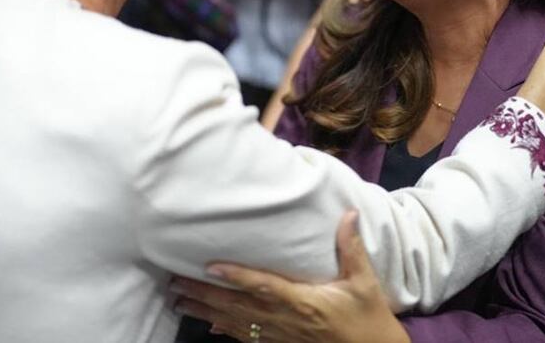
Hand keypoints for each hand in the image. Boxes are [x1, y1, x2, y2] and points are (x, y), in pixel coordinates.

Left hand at [170, 211, 409, 342]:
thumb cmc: (368, 319)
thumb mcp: (364, 283)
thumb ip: (351, 248)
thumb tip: (348, 214)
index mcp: (304, 303)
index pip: (263, 287)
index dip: (236, 277)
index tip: (210, 267)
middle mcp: (286, 321)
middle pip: (238, 307)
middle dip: (205, 295)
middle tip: (175, 284)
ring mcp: (281, 336)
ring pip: (236, 324)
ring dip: (206, 313)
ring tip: (179, 302)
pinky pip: (247, 339)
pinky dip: (225, 331)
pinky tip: (209, 326)